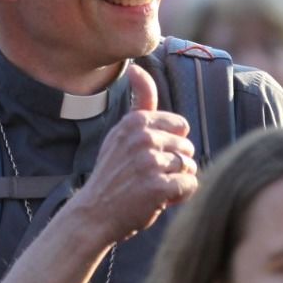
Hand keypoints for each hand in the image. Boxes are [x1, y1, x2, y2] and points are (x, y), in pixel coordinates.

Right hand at [69, 65, 196, 245]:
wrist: (93, 215)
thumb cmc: (112, 174)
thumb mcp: (122, 133)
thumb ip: (140, 103)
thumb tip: (137, 68)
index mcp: (136, 122)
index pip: (180, 125)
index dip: (170, 145)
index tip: (150, 156)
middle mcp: (143, 138)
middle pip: (187, 147)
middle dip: (175, 164)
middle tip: (149, 177)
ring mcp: (151, 162)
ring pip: (190, 167)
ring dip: (176, 181)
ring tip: (153, 188)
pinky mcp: (158, 187)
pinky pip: (190, 186)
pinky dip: (180, 196)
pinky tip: (160, 201)